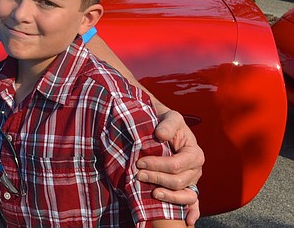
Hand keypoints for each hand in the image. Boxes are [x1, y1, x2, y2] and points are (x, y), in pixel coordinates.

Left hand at [137, 109, 203, 224]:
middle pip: (178, 181)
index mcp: (195, 153)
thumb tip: (160, 136)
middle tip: (138, 175)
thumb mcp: (170, 118)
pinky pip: (193, 202)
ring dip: (169, 197)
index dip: (158, 165)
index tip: (139, 162)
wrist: (164, 128)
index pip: (177, 165)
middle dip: (157, 179)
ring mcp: (192, 180)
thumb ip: (167, 125)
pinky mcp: (187, 187)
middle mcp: (196, 169)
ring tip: (152, 194)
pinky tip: (188, 221)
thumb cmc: (166, 123)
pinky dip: (192, 212)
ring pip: (185, 195)